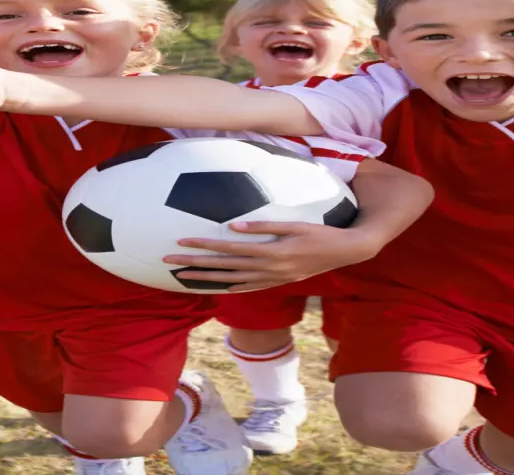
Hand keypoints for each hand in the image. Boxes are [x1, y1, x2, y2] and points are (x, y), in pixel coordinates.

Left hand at [163, 221, 383, 292]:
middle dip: (194, 265)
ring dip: (205, 279)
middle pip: (223, 268)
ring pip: (230, 281)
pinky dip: (229, 288)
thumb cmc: (320, 232)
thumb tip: (234, 227)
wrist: (345, 251)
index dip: (204, 247)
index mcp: (270, 252)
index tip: (182, 242)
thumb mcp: (295, 224)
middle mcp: (267, 269)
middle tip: (168, 262)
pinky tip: (216, 287)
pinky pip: (248, 288)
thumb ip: (265, 225)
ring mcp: (272, 279)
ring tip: (182, 277)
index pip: (228, 250)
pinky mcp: (277, 282)